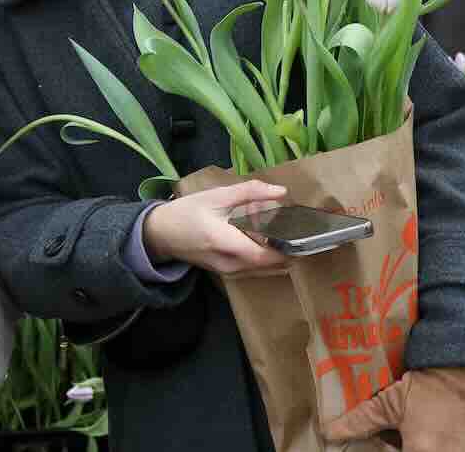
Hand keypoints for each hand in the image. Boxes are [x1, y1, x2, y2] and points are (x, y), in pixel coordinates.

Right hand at [142, 181, 289, 273]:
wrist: (160, 234)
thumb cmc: (187, 212)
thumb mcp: (217, 195)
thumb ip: (250, 192)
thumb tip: (281, 191)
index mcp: (225, 243)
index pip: (266, 255)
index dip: (288, 247)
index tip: (304, 232)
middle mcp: (230, 264)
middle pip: (270, 264)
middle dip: (286, 247)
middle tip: (297, 227)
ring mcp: (229, 272)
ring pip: (264, 268)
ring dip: (276, 252)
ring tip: (282, 230)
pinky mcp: (228, 273)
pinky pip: (254, 267)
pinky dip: (264, 254)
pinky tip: (264, 237)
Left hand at [321, 367, 464, 451]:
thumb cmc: (430, 386)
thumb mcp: (391, 402)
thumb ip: (360, 421)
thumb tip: (330, 432)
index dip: (386, 446)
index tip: (388, 435)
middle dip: (403, 446)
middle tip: (405, 430)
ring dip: (423, 443)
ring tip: (422, 427)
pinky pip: (455, 450)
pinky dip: (443, 444)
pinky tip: (439, 431)